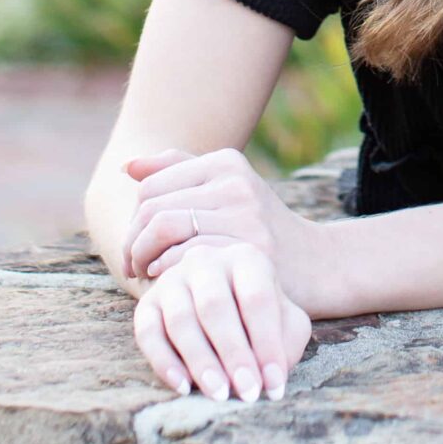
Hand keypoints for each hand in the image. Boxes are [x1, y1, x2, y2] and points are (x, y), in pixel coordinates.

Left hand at [122, 145, 335, 314]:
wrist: (315, 264)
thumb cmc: (258, 229)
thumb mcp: (226, 190)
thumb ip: (179, 172)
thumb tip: (127, 166)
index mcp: (225, 161)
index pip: (149, 187)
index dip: (132, 221)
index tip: (134, 245)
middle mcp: (234, 182)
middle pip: (152, 209)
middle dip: (131, 242)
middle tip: (133, 266)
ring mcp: (244, 214)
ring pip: (163, 229)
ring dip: (142, 258)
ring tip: (146, 275)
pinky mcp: (249, 248)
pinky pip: (185, 255)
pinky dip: (166, 270)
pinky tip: (168, 282)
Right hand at [131, 235, 312, 401]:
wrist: (214, 302)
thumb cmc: (257, 316)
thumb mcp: (283, 320)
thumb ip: (287, 339)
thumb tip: (273, 373)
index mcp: (245, 258)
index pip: (257, 298)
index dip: (267, 343)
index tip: (275, 384)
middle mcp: (205, 261)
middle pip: (215, 306)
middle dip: (234, 354)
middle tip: (248, 393)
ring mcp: (172, 280)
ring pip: (181, 321)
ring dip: (201, 361)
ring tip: (220, 394)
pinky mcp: (147, 304)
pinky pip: (148, 333)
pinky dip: (164, 361)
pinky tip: (184, 388)